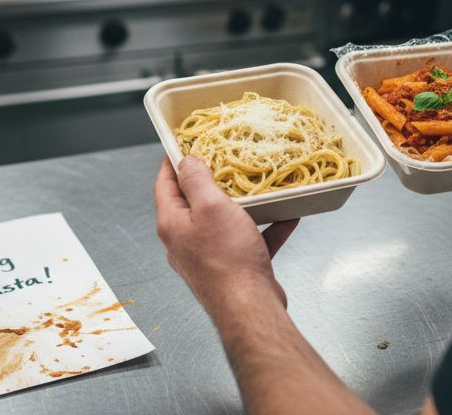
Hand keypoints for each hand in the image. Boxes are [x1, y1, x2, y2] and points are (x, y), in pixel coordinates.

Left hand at [154, 156, 299, 309]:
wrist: (250, 308)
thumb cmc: (227, 258)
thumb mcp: (210, 206)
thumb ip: (196, 180)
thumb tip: (185, 160)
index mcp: (173, 224)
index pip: (165, 184)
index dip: (173, 161)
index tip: (185, 143)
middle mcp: (185, 242)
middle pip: (194, 203)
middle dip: (212, 181)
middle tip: (227, 160)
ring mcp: (209, 257)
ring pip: (224, 221)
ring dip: (244, 205)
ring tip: (260, 187)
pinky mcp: (233, 269)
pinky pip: (249, 240)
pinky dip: (266, 228)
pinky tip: (287, 217)